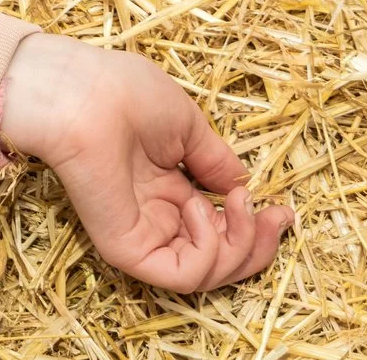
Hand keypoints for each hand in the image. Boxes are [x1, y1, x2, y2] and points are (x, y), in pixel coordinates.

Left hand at [0, 34, 290, 292]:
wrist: (83, 92)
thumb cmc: (124, 93)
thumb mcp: (187, 127)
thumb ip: (214, 162)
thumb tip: (241, 184)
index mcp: (169, 189)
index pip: (219, 230)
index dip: (256, 227)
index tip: (283, 209)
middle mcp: (159, 218)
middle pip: (219, 261)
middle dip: (258, 246)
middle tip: (276, 218)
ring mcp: (144, 236)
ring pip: (208, 275)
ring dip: (240, 245)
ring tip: (237, 203)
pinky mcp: (129, 250)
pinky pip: (184, 275)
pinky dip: (209, 248)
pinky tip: (201, 207)